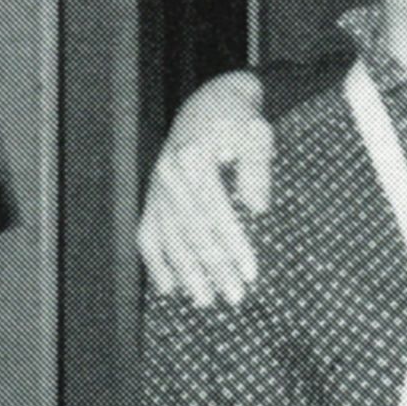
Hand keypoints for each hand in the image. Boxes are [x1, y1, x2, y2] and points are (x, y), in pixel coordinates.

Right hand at [138, 70, 271, 305]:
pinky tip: (169, 289)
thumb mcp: (257, 134)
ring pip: (169, 238)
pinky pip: (148, 234)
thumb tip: (257, 208)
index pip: (215, 211)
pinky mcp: (153, 197)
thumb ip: (258, 168)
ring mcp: (157, 188)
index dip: (233, 245)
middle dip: (214, 268)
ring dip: (187, 273)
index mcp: (194, 157)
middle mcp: (169, 174)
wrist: (210, 104)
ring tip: (206, 301)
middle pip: (192, 231)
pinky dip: (155, 263)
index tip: (252, 273)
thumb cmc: (239, 122)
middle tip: (235, 297)